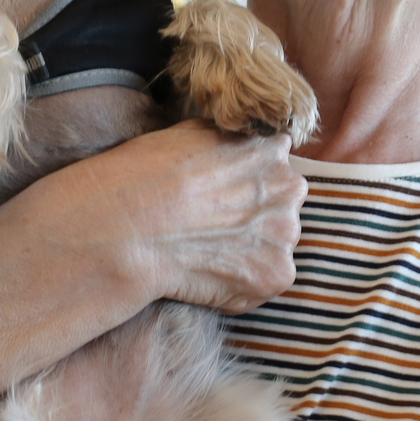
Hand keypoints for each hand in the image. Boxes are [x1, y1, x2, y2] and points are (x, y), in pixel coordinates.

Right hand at [1, 119, 306, 313]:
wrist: (130, 226)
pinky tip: (206, 275)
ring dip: (250, 249)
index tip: (220, 195)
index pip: (273, 165)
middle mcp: (289, 186)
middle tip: (210, 227)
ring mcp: (285, 232)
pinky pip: (263, 282)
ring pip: (274, 244)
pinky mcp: (276, 275)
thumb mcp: (192, 135)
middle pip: (280, 204)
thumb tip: (235, 150)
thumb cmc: (145, 175)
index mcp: (270, 146)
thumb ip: (229, 144)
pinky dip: (240, 285)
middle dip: (255, 215)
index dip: (246, 181)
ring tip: (204, 251)